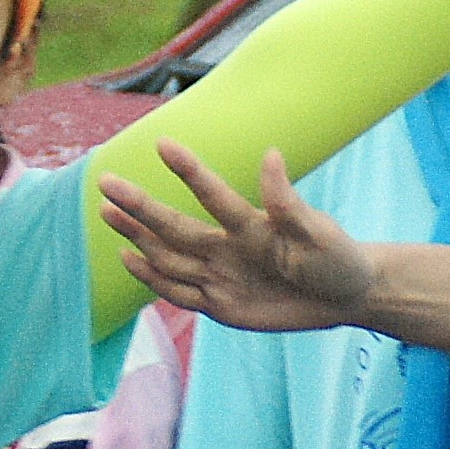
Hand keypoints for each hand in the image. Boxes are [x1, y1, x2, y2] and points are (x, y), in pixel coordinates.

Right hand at [101, 142, 375, 333]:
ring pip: (168, 256)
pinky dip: (152, 278)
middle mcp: (228, 246)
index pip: (214, 195)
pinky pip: (178, 293)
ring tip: (107, 211)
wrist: (343, 296)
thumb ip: (287, 203)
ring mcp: (220, 276)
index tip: (162, 143)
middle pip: (175, 226)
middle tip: (106, 181)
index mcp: (251, 225)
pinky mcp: (219, 305)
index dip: (189, 171)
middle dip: (140, 205)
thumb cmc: (335, 258)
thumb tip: (270, 154)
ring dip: (137, 236)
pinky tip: (129, 257)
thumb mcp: (317, 234)